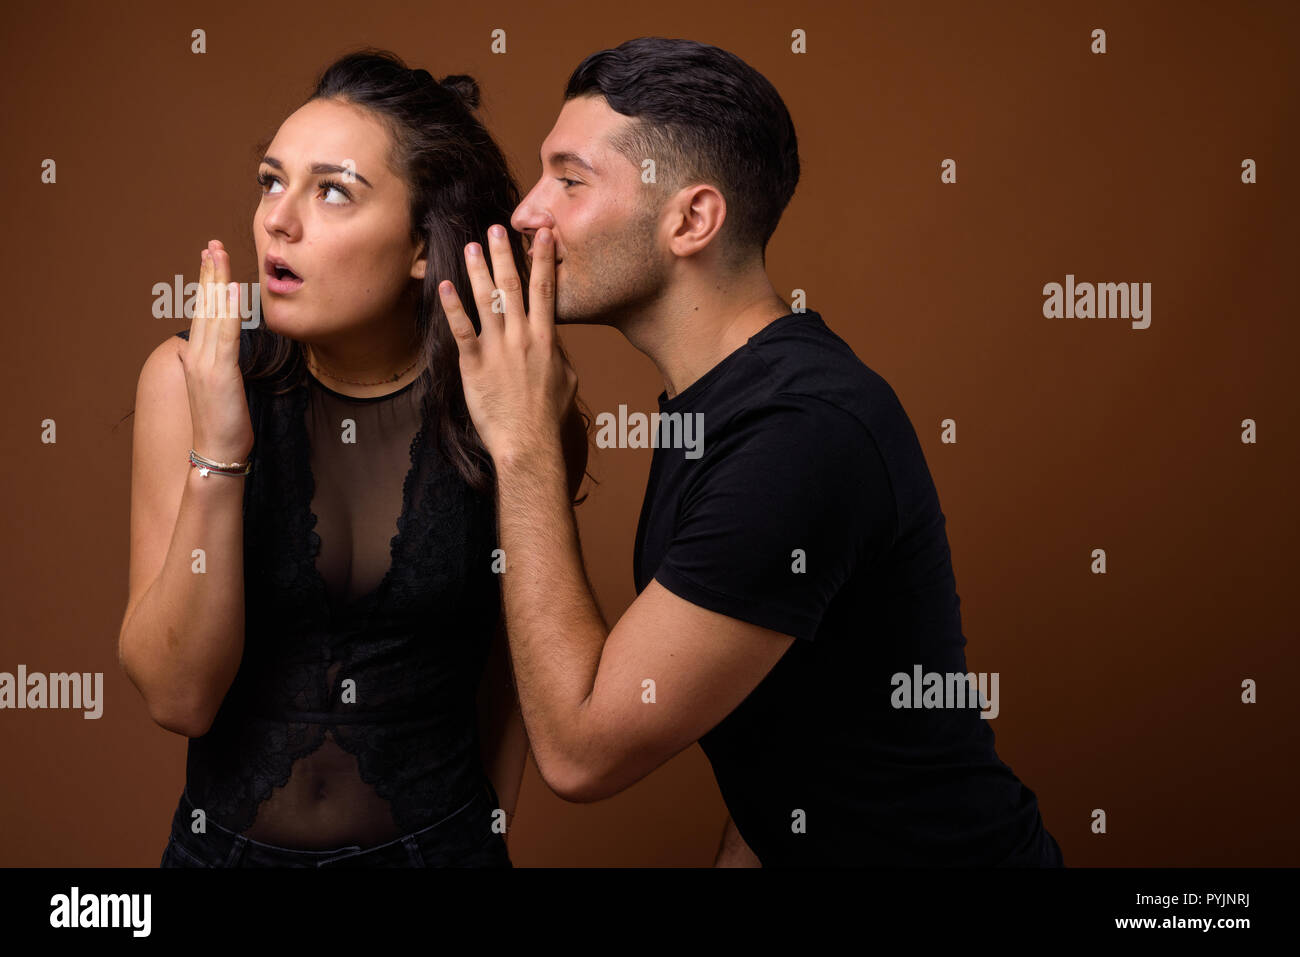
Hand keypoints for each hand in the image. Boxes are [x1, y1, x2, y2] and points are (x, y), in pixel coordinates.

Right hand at [179, 239, 253, 462]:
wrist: (216, 452)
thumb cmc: (224, 424)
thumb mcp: (222, 388)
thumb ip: (222, 364)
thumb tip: (229, 348)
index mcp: (196, 358)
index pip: (202, 313)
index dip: (206, 284)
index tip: (210, 259)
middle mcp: (196, 356)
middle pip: (203, 306)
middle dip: (208, 273)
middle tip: (212, 244)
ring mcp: (205, 363)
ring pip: (211, 314)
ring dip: (215, 281)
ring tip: (218, 254)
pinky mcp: (220, 374)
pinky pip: (225, 336)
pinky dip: (228, 311)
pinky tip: (232, 290)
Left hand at [438, 225, 576, 465]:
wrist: (528, 443)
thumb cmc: (548, 417)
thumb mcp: (565, 380)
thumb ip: (558, 354)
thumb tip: (552, 338)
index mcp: (546, 339)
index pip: (545, 289)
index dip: (542, 259)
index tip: (542, 234)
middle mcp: (522, 337)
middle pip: (513, 286)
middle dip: (505, 254)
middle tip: (497, 228)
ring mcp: (497, 349)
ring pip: (486, 300)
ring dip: (478, 270)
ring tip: (472, 246)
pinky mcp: (475, 365)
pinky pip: (462, 329)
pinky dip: (452, 306)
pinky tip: (445, 285)